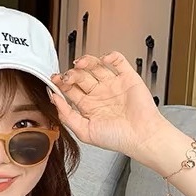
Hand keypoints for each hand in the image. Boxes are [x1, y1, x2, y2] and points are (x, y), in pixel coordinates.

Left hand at [49, 52, 163, 156]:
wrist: (142, 137)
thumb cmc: (117, 138)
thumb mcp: (84, 132)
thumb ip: (67, 116)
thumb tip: (54, 99)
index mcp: (89, 106)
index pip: (70, 90)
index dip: (61, 84)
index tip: (54, 81)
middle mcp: (100, 94)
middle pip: (81, 76)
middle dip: (71, 74)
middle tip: (67, 75)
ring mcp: (113, 85)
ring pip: (96, 66)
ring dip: (86, 61)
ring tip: (80, 63)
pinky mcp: (128, 78)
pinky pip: (119, 61)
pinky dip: (111, 56)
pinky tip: (103, 59)